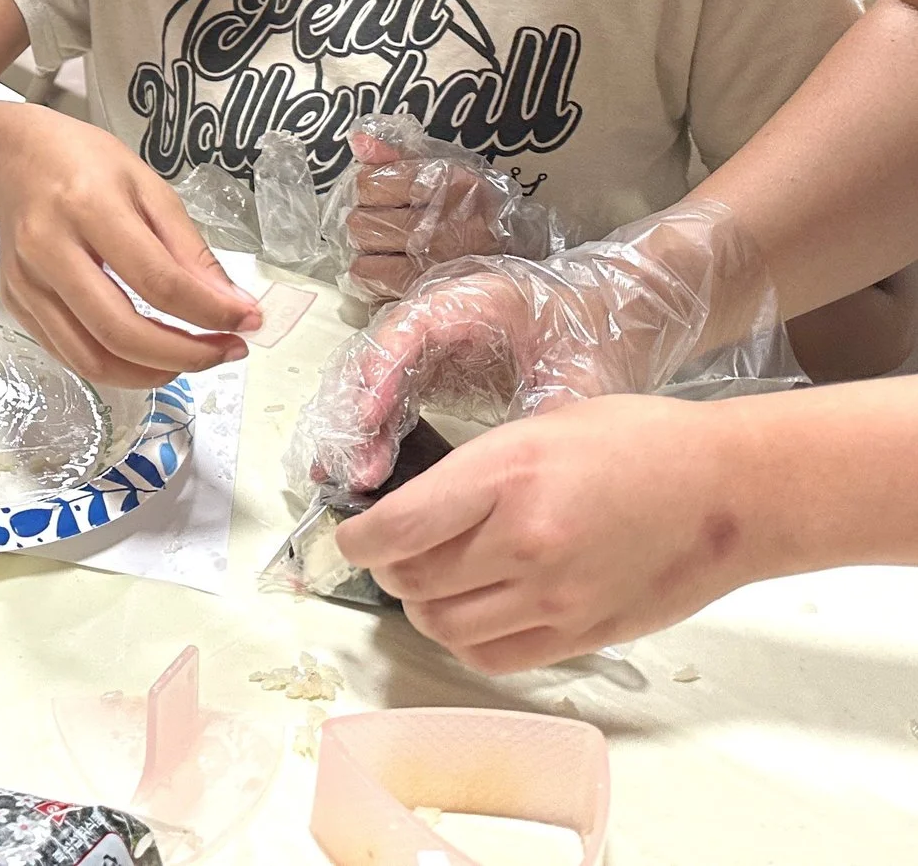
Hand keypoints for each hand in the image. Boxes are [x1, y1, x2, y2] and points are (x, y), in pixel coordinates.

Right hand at [0, 110, 259, 386]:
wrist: (13, 158)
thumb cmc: (85, 164)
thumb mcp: (149, 186)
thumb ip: (190, 249)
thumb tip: (233, 307)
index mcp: (87, 206)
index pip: (157, 281)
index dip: (209, 313)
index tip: (247, 322)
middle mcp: (48, 249)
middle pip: (120, 331)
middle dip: (185, 355)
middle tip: (226, 351)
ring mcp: (25, 283)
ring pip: (91, 358)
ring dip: (151, 374)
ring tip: (190, 358)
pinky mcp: (15, 304)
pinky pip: (70, 356)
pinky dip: (117, 368)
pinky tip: (148, 354)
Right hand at [295, 199, 765, 490]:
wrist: (613, 318)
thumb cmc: (593, 337)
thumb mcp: (579, 377)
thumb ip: (546, 414)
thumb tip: (518, 474)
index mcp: (467, 303)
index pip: (405, 329)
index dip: (381, 373)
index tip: (369, 419)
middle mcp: (433, 321)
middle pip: (376, 362)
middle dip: (358, 416)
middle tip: (355, 472)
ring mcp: (427, 348)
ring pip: (376, 386)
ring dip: (360, 432)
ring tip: (351, 482)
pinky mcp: (430, 376)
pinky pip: (392, 404)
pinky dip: (376, 437)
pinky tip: (368, 477)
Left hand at [336, 394, 756, 671]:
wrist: (730, 490)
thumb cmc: (639, 442)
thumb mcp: (540, 426)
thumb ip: (475, 472)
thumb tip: (416, 511)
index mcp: (506, 474)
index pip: (397, 528)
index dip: (358, 540)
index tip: (354, 536)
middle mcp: (524, 540)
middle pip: (412, 581)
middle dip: (388, 571)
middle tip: (394, 555)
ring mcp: (555, 596)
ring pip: (444, 627)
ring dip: (422, 609)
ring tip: (432, 583)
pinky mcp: (583, 634)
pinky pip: (494, 658)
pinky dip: (465, 641)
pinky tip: (473, 613)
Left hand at [341, 128, 516, 299]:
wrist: (515, 249)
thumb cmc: (471, 204)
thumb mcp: (445, 168)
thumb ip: (398, 154)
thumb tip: (359, 140)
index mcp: (446, 181)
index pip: (372, 182)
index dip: (367, 187)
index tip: (377, 192)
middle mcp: (439, 218)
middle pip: (361, 217)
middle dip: (364, 217)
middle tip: (379, 219)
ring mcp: (432, 255)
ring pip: (363, 245)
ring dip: (366, 243)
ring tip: (383, 241)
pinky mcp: (424, 284)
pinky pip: (370, 274)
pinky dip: (369, 269)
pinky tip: (385, 263)